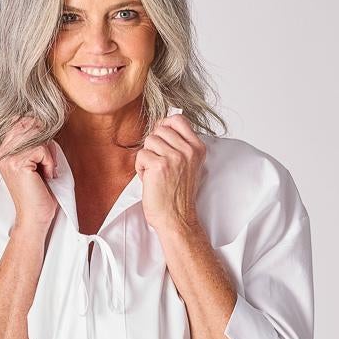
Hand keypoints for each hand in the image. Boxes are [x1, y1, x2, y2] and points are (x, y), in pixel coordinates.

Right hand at [0, 116, 60, 236]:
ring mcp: (8, 158)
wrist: (34, 218)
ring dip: (48, 154)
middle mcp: (3, 154)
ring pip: (37, 137)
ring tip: (46, 171)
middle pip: (28, 126)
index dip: (38, 132)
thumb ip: (34, 144)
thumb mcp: (36, 164)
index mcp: (4, 153)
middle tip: (47, 164)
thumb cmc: (38, 194)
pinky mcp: (17, 164)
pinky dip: (50, 162)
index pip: (21, 123)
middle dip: (44, 142)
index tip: (44, 155)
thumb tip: (43, 124)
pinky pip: (41, 149)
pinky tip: (46, 176)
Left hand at [137, 110, 205, 232]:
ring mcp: (175, 157)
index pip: (178, 120)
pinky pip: (141, 155)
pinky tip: (150, 180)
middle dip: (154, 146)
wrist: (176, 218)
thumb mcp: (188, 165)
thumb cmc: (178, 195)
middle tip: (159, 165)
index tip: (162, 142)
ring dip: (147, 157)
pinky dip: (140, 168)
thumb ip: (180, 144)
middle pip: (160, 129)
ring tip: (155, 173)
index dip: (165, 126)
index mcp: (198, 148)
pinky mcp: (159, 165)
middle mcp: (188, 151)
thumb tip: (162, 123)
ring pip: (149, 140)